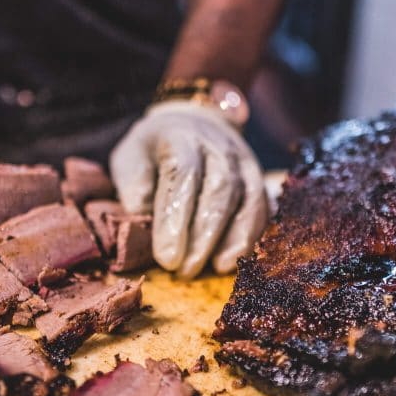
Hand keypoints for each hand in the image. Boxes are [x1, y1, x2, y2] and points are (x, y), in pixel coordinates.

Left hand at [110, 100, 268, 277]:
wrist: (191, 126)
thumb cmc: (154, 153)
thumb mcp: (130, 160)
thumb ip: (134, 188)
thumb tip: (142, 220)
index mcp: (181, 137)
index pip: (183, 174)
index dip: (175, 218)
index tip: (166, 257)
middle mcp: (219, 146)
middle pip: (220, 189)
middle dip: (204, 235)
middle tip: (186, 270)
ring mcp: (245, 162)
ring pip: (249, 199)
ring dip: (235, 238)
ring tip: (217, 268)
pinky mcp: (260, 180)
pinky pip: (265, 208)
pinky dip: (254, 236)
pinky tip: (238, 260)